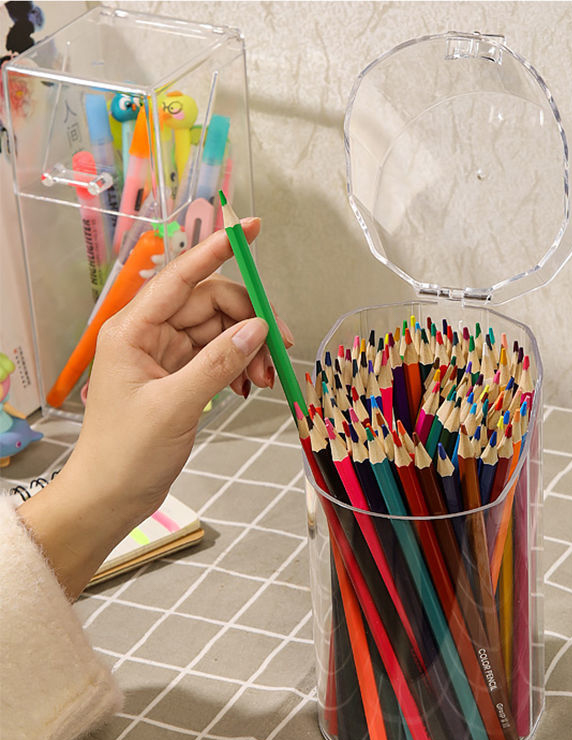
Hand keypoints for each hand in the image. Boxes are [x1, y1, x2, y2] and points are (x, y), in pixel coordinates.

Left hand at [18, 218, 293, 598]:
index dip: (217, 249)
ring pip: (220, 332)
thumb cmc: (126, 453)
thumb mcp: (175, 406)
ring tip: (264, 380)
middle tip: (278, 349)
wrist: (110, 496)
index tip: (249, 228)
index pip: (182, 276)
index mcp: (133, 329)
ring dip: (248, 351)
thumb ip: (218, 364)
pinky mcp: (178, 376)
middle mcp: (150, 334)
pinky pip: (218, 357)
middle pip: (211, 305)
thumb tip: (256, 330)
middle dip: (248, 323)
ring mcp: (165, 355)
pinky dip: (239, 367)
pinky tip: (250, 387)